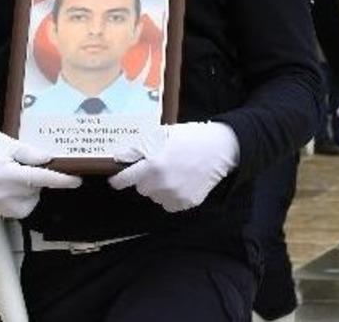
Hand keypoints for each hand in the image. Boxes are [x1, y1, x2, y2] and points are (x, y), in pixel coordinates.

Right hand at [0, 132, 81, 218]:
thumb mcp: (5, 142)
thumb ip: (29, 153)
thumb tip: (49, 159)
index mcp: (7, 174)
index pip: (41, 179)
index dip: (61, 180)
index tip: (76, 180)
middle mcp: (2, 194)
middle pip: (35, 193)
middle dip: (38, 182)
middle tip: (28, 168)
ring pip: (27, 205)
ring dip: (30, 193)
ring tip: (17, 177)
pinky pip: (15, 210)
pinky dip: (19, 200)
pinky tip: (10, 186)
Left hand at [109, 122, 239, 212]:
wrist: (220, 148)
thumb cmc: (190, 137)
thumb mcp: (161, 134)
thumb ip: (137, 148)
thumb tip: (118, 158)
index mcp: (152, 165)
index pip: (124, 180)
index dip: (118, 179)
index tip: (118, 179)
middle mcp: (161, 184)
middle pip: (141, 188)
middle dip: (145, 179)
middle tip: (158, 166)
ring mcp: (174, 196)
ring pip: (155, 197)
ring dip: (159, 188)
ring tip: (174, 173)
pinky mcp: (186, 203)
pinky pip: (170, 203)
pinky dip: (172, 195)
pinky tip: (182, 182)